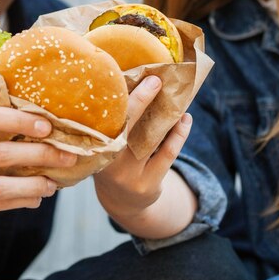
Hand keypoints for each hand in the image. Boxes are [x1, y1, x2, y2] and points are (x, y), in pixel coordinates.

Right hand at [0, 107, 77, 226]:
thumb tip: (32, 128)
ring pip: (3, 187)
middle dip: (39, 154)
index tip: (44, 124)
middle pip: (1, 155)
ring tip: (55, 181)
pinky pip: (1, 206)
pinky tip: (38, 195)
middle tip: (66, 153)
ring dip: (36, 184)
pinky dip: (24, 200)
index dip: (16, 120)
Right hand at [93, 75, 195, 237]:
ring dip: (167, 117)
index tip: (126, 77)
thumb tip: (127, 79)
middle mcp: (108, 161)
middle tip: (156, 80)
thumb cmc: (113, 160)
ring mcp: (128, 175)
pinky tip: (185, 120)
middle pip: (126, 126)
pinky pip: (167, 154)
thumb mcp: (104, 143)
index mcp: (93, 146)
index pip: (104, 119)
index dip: (116, 98)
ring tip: (178, 99)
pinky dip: (178, 134)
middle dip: (141, 101)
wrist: (121, 201)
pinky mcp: (148, 183)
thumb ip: (110, 120)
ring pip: (150, 140)